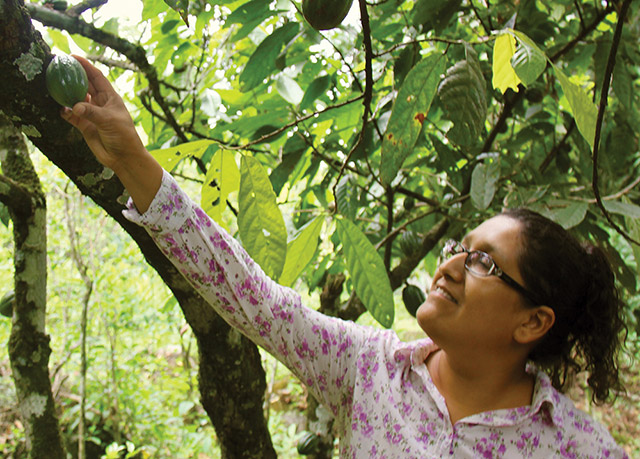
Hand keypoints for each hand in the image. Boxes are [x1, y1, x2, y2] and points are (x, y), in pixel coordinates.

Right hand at [61, 55, 161, 212]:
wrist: (123, 157)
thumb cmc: (124, 136)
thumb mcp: (109, 121)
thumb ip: (91, 112)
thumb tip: (73, 106)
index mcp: (110, 97)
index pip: (96, 77)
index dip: (86, 66)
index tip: (72, 57)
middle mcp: (100, 103)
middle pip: (83, 85)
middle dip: (72, 76)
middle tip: (57, 67)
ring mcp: (91, 114)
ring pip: (75, 99)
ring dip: (65, 93)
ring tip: (52, 84)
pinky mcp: (84, 126)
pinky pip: (71, 115)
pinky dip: (65, 112)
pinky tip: (60, 109)